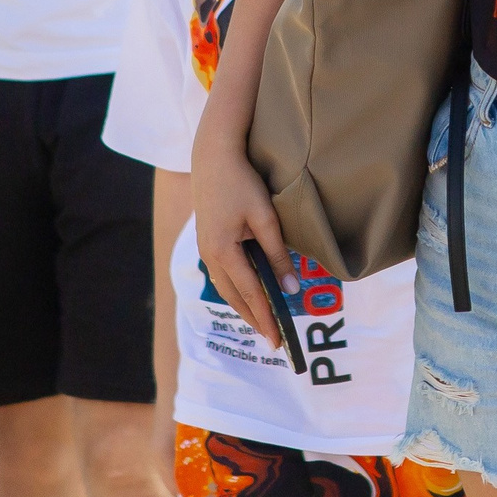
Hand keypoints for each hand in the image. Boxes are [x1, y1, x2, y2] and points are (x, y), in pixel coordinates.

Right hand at [191, 139, 296, 346]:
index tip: (277, 340)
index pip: (250, 294)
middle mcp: (209, 255)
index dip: (265, 318)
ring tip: (262, 321)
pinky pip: (223, 274)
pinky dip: (236, 289)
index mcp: (223, 251)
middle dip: (254, 318)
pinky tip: (247, 293)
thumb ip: (277, 253)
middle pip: (234, 297)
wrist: (213, 156)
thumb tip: (291, 288)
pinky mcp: (207, 240)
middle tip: (272, 339)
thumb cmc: (241, 182)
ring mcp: (205, 249)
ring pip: (226, 287)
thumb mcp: (265, 217)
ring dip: (244, 305)